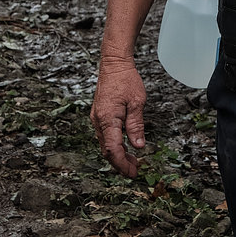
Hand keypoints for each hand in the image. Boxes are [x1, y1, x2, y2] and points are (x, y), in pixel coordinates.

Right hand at [92, 56, 148, 177]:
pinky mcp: (99, 115)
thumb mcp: (137, 103)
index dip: (123, 164)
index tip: (133, 172)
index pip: (113, 149)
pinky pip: (105, 135)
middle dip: (120, 163)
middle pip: (107, 150)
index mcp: (107, 119)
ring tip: (133, 161)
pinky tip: (126, 147)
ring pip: (105, 144)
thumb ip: (136, 126)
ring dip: (118, 155)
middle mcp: (98, 121)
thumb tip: (138, 146)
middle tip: (135, 171)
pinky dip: (115, 144)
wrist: (113, 64)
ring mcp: (97, 118)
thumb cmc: (126, 80)